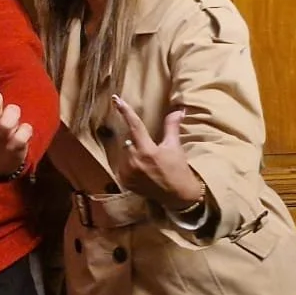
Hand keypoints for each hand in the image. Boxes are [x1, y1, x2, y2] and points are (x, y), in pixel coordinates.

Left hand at [108, 96, 207, 210]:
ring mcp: (128, 172)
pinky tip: (143, 172)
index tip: (116, 99)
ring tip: (148, 164)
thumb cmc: (178, 169)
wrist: (177, 195)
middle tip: (152, 152)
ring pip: (125, 153)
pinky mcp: (124, 181)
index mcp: (147, 150)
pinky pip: (122, 166)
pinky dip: (130, 165)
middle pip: (129, 141)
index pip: (135, 125)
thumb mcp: (175, 147)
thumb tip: (179, 110)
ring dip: (134, 154)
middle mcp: (135, 161)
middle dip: (138, 143)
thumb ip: (172, 127)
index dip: (126, 111)